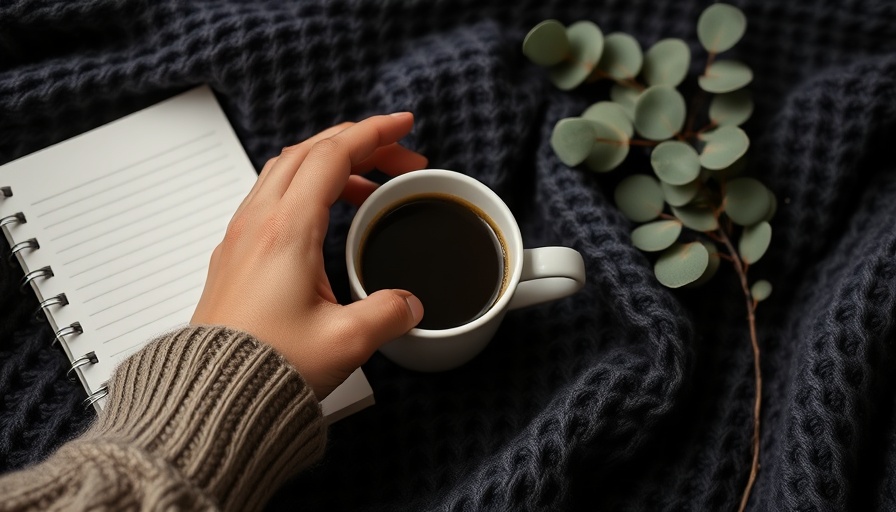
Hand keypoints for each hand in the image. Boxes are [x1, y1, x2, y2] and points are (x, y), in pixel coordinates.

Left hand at [191, 113, 425, 398]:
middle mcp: (259, 223)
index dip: (373, 133)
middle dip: (359, 144)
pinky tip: (325, 218)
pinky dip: (307, 188)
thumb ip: (389, 313)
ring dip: (331, 165)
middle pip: (310, 152)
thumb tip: (409, 304)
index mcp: (287, 230)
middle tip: (398, 159)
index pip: (333, 155)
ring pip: (286, 171)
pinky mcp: (235, 255)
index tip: (404, 127)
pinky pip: (271, 197)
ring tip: (368, 188)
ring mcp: (241, 236)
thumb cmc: (263, 368)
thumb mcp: (346, 342)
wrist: (209, 397)